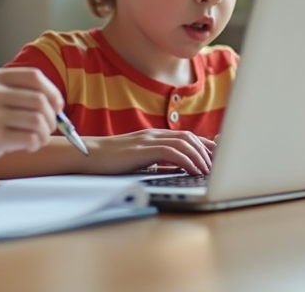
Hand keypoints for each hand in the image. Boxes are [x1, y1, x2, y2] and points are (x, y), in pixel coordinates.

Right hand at [0, 68, 63, 170]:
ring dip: (45, 134)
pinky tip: (27, 147)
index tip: (56, 106)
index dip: (52, 92)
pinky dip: (36, 144)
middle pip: (40, 99)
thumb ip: (17, 94)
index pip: (35, 77)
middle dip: (52, 118)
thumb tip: (55, 105)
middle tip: (47, 129)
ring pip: (38, 120)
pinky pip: (30, 138)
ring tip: (36, 139)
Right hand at [84, 130, 215, 175]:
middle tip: (217, 166)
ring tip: (207, 171)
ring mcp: (148, 140)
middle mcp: (153, 134)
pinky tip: (193, 171)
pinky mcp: (143, 149)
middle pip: (189, 137)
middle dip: (206, 151)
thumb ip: (155, 160)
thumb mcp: (137, 159)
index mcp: (153, 136)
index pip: (185, 136)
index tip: (216, 157)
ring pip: (184, 143)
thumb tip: (175, 170)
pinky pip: (172, 152)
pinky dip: (187, 161)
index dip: (204, 145)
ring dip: (199, 157)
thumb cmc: (109, 161)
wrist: (87, 155)